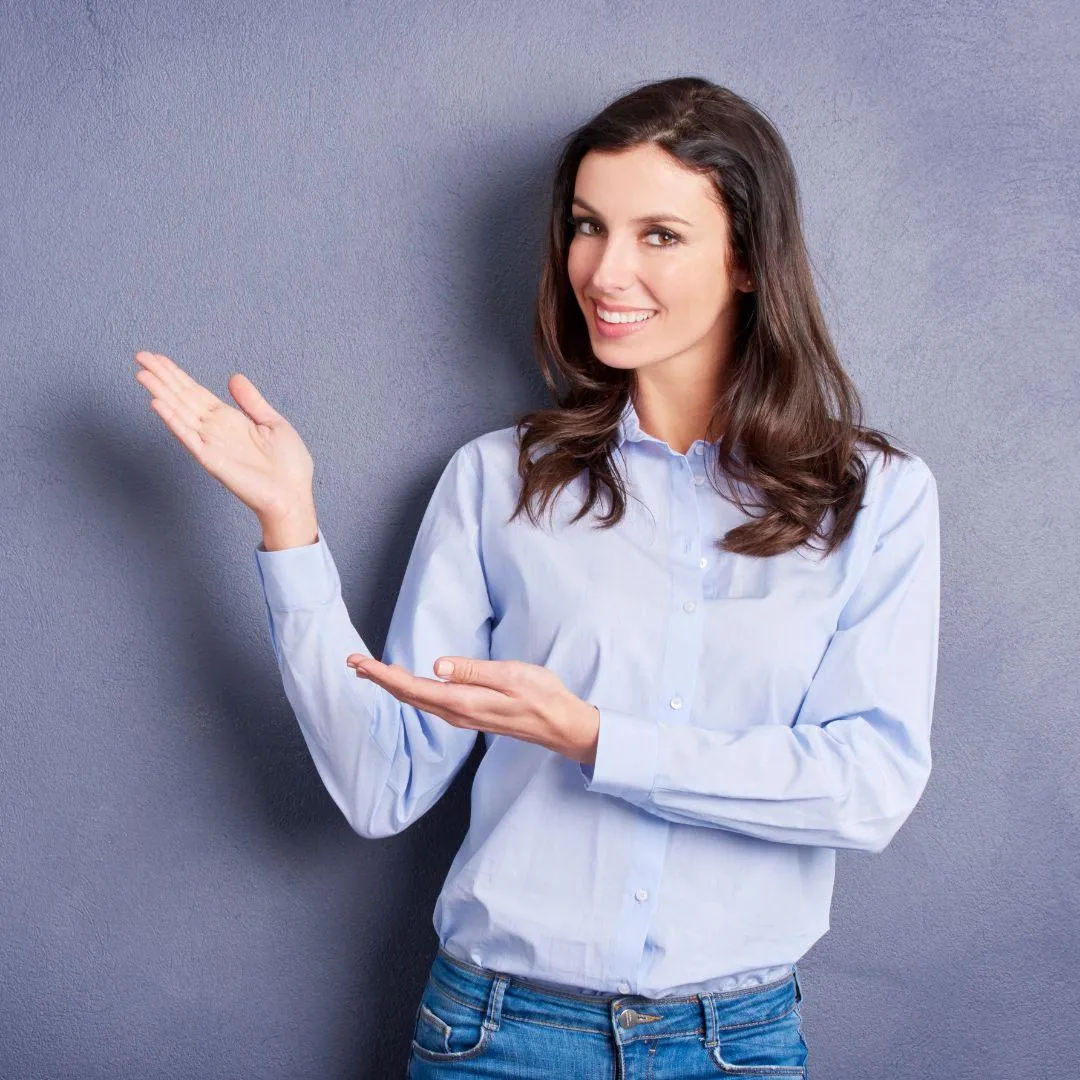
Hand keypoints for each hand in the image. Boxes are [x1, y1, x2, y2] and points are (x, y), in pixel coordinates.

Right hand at [132, 350, 314, 521]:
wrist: (294, 496)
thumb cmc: (288, 466)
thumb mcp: (273, 423)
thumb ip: (251, 401)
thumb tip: (234, 377)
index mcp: (229, 420)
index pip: (196, 392)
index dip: (177, 375)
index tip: (157, 358)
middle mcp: (215, 430)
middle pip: (182, 398)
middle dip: (161, 377)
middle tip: (140, 356)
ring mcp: (211, 444)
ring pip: (180, 413)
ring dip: (160, 393)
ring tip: (141, 374)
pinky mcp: (212, 460)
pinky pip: (188, 437)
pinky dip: (173, 421)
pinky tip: (157, 404)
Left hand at [346, 653, 600, 764]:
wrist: (561, 725)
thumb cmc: (542, 696)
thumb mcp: (511, 675)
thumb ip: (473, 670)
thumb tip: (437, 666)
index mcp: (463, 702)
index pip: (411, 688)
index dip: (382, 675)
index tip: (358, 663)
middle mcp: (457, 714)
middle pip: (407, 696)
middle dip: (379, 679)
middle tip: (354, 663)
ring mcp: (462, 717)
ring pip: (417, 701)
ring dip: (392, 685)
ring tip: (372, 671)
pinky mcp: (469, 715)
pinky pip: (430, 703)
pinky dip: (410, 691)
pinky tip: (407, 684)